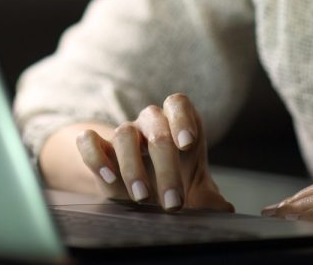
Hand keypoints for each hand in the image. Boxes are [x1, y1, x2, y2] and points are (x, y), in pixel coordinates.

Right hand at [74, 93, 233, 212]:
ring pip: (123, 133)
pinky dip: (95, 156)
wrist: (145, 191)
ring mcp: (124, 134)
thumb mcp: (197, 191)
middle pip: (156, 127)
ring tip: (141, 197)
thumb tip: (223, 210)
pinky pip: (89, 140)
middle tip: (173, 202)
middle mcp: (150, 123)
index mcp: (178, 123)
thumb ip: (209, 199)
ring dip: (132, 166)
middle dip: (166, 166)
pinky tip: (108, 178)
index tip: (186, 145)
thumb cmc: (177, 183)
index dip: (182, 119)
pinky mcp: (100, 149)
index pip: (177, 103)